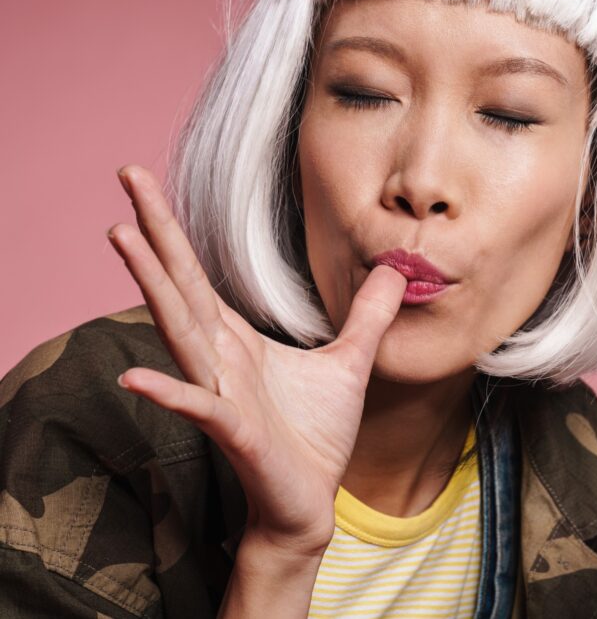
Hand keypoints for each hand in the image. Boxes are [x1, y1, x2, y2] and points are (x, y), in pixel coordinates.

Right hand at [106, 165, 406, 556]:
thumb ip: (369, 315)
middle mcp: (218, 358)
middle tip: (126, 173)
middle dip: (154, 231)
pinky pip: (200, 408)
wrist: (310, 499)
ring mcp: (222, 393)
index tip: (143, 178)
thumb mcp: (351, 362)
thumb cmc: (316, 435)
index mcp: (237, 339)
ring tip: (122, 238)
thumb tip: (398, 269)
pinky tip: (134, 380)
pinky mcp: (235, 432)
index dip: (172, 228)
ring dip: (152, 286)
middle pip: (180, 285)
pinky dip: (169, 394)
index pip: (197, 273)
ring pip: (180, 331)